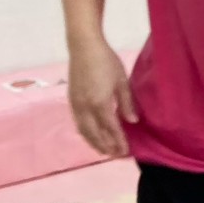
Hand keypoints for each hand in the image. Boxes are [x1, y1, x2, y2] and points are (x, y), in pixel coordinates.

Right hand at [67, 36, 137, 156]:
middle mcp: (85, 108)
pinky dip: (86, 134)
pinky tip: (92, 136)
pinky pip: (78, 123)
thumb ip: (126, 103)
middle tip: (117, 156)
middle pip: (95, 134)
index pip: (111, 129)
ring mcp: (76, 105)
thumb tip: (132, 121)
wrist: (83, 46)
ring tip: (105, 151)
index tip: (126, 152)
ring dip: (94, 143)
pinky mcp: (71, 100)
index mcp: (100, 103)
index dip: (118, 142)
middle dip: (106, 147)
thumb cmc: (107, 61)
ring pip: (84, 131)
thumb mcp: (122, 81)